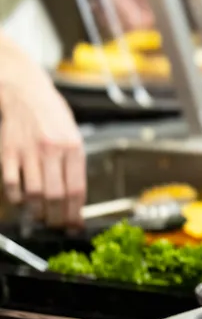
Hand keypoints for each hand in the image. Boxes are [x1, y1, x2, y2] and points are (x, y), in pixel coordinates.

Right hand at [0, 50, 85, 228]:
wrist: (26, 92)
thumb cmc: (52, 114)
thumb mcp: (73, 135)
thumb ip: (74, 163)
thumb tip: (76, 196)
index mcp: (73, 147)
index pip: (77, 189)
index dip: (75, 212)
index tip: (74, 223)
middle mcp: (52, 150)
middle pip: (56, 196)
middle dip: (57, 217)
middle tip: (57, 225)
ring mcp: (28, 152)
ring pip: (34, 193)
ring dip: (38, 212)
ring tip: (41, 218)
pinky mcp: (8, 152)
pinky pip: (11, 184)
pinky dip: (17, 198)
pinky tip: (22, 201)